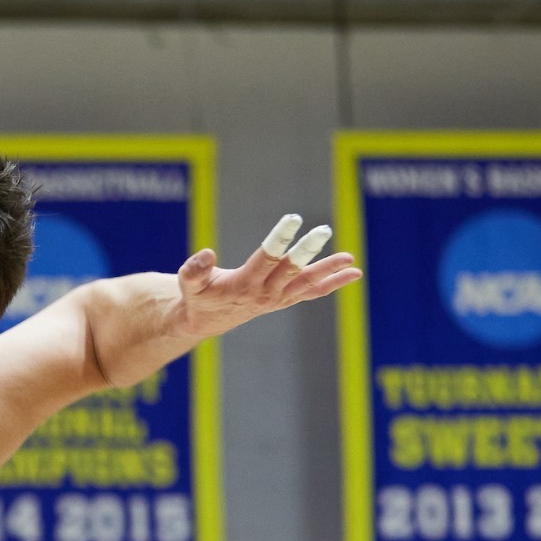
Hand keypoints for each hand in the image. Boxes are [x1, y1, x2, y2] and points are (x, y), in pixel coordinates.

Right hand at [170, 213, 361, 341]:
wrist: (207, 322)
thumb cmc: (198, 297)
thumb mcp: (189, 284)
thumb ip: (193, 270)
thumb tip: (206, 254)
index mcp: (243, 286)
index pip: (265, 259)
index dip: (280, 239)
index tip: (294, 219)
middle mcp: (265, 294)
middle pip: (291, 271)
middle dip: (308, 251)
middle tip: (323, 230)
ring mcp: (277, 299)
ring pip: (307, 284)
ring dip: (329, 271)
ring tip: (350, 259)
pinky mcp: (284, 300)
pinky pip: (312, 292)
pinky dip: (332, 283)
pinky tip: (352, 273)